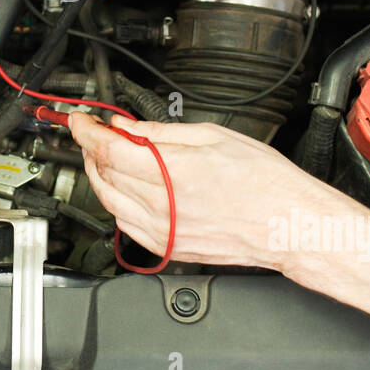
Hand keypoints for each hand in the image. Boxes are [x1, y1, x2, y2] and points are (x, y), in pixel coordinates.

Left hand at [70, 112, 336, 269]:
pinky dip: (116, 203)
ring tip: (106, 158)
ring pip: (109, 201)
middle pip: (104, 174)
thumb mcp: (215, 137)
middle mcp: (163, 205)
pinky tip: (123, 190)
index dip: (86, 131)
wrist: (289, 224)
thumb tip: (129, 128)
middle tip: (94, 134)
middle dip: (91, 149)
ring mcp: (163, 231)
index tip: (80, 120)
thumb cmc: (266, 182)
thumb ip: (162, 133)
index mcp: (173, 171)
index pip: (109, 149)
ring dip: (100, 176)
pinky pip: (125, 226)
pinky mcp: (168, 249)